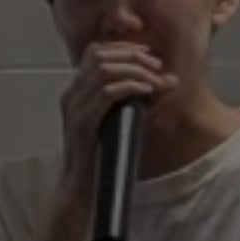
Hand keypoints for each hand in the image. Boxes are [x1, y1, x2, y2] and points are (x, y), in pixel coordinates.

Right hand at [57, 40, 179, 207]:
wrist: (82, 193)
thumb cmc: (103, 161)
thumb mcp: (122, 123)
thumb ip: (139, 101)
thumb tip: (168, 81)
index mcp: (76, 94)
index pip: (94, 53)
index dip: (123, 47)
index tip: (148, 53)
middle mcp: (71, 97)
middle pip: (99, 56)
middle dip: (132, 56)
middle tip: (156, 66)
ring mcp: (74, 110)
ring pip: (103, 70)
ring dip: (135, 70)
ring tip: (154, 79)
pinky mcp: (83, 124)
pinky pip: (107, 94)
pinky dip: (131, 87)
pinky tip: (147, 92)